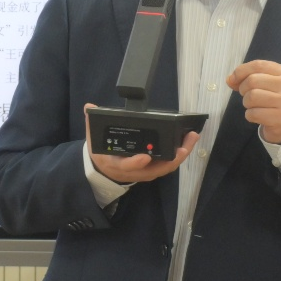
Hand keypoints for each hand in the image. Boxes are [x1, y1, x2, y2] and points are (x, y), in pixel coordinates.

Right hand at [84, 103, 199, 183]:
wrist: (103, 170)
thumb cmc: (102, 153)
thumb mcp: (93, 140)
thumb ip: (92, 123)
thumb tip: (89, 107)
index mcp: (118, 165)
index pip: (127, 166)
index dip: (136, 163)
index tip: (144, 156)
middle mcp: (135, 172)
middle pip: (156, 169)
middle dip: (172, 158)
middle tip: (184, 145)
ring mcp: (146, 172)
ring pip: (166, 167)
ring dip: (180, 154)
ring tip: (191, 138)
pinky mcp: (153, 170)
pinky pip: (168, 164)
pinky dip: (179, 155)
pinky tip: (187, 142)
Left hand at [226, 60, 280, 144]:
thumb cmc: (278, 100)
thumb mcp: (269, 84)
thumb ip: (250, 77)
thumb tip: (230, 80)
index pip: (258, 65)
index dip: (241, 71)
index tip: (233, 79)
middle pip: (252, 81)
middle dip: (243, 89)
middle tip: (248, 96)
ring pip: (252, 97)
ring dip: (247, 103)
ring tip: (255, 106)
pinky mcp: (280, 118)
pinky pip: (253, 113)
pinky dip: (250, 115)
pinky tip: (258, 116)